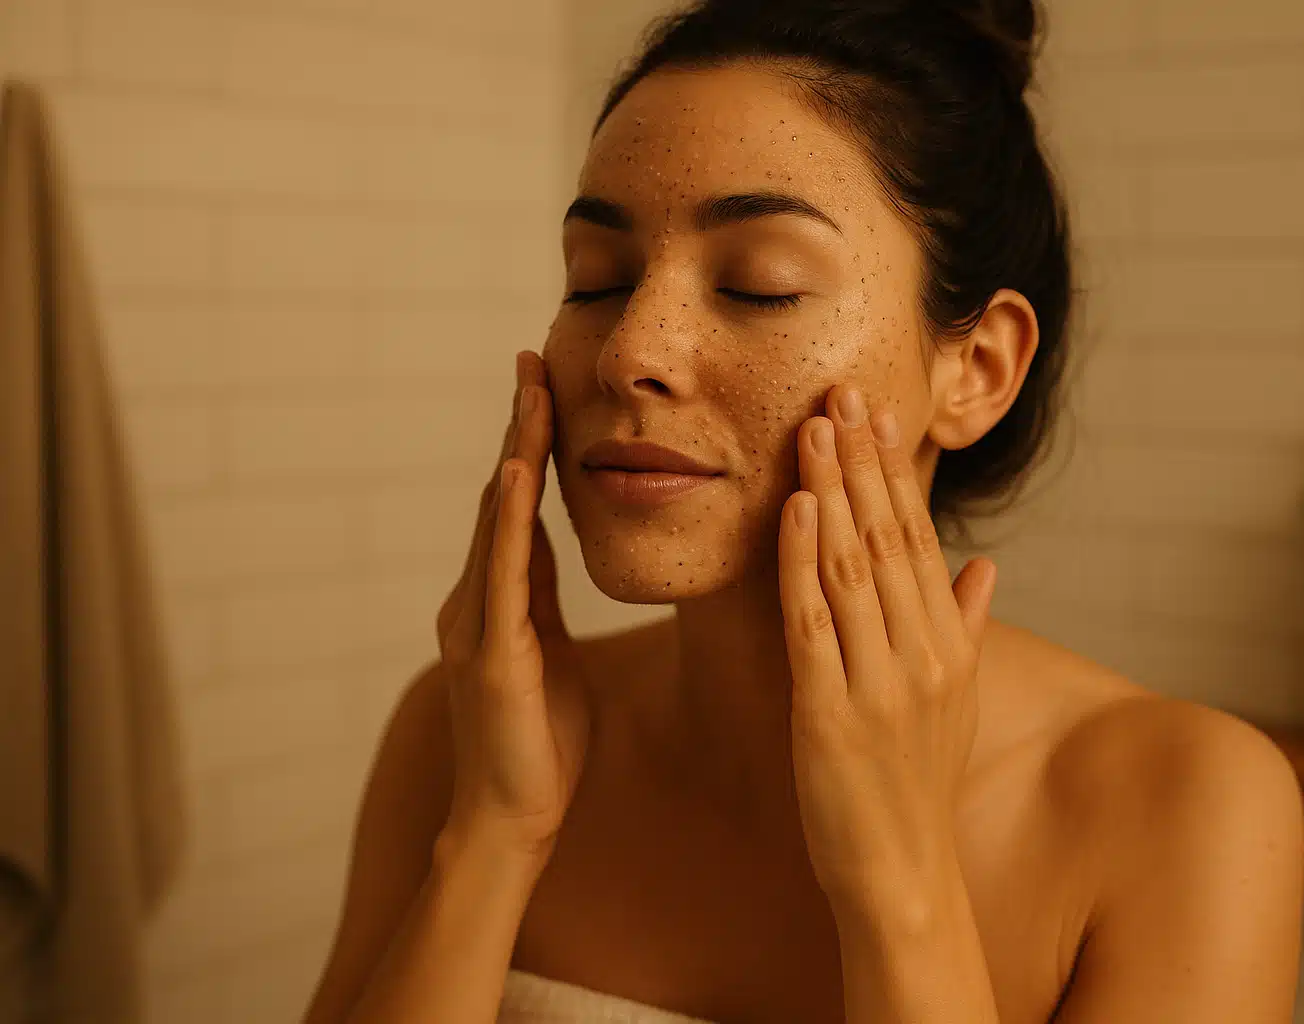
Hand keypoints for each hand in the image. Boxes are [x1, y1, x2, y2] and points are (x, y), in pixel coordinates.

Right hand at [435, 351, 589, 862]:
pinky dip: (506, 522)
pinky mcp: (493, 656)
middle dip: (519, 429)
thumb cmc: (539, 741)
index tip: (542, 386)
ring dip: (515, 455)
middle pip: (500, 498)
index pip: (516, 506)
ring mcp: (479, 625)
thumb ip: (540, 596)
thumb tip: (543, 540)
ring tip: (530, 393)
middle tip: (532, 360)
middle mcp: (477, 600)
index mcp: (499, 599)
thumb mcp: (551, 650)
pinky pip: (503, 576)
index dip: (528, 446)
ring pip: (497, 523)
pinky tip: (515, 475)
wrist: (512, 818)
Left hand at [778, 383, 995, 918]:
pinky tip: (797, 509)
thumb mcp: (958, 700)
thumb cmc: (920, 781)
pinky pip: (814, 620)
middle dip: (864, 460)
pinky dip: (804, 559)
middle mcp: (923, 655)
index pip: (921, 539)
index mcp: (950, 645)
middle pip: (890, 537)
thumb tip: (988, 565)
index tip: (879, 412)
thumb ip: (968, 625)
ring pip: (853, 565)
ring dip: (833, 491)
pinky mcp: (831, 711)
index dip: (896, 472)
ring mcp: (879, 682)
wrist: (901, 869)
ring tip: (814, 428)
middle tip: (842, 391)